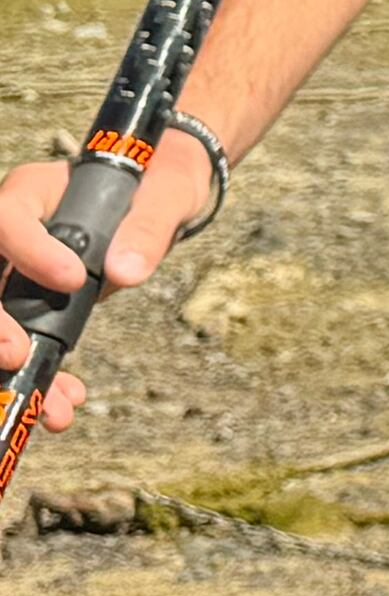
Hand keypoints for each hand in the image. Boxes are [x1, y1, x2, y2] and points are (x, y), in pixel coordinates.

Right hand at [0, 132, 229, 436]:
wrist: (157, 203)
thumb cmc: (155, 187)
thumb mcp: (164, 196)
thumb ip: (147, 227)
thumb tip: (126, 270)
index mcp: (32, 193)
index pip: (5, 218)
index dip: (27, 250)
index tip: (73, 280)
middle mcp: (7, 237)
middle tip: (18, 356)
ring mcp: (9, 276)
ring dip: (9, 368)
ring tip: (50, 407)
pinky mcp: (24, 310)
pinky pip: (18, 347)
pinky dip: (37, 379)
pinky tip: (60, 407)